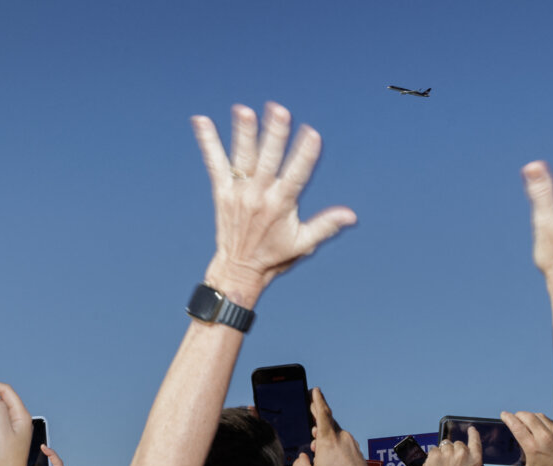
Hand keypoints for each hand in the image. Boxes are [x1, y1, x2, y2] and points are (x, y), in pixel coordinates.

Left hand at [193, 102, 356, 301]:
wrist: (238, 269)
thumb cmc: (275, 256)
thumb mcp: (304, 243)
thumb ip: (326, 225)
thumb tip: (351, 215)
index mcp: (281, 205)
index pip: (296, 175)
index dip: (305, 154)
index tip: (312, 133)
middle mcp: (259, 196)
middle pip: (268, 159)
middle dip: (274, 134)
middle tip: (279, 110)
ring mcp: (238, 192)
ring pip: (242, 157)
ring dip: (244, 132)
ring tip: (244, 110)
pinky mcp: (222, 191)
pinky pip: (214, 163)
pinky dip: (208, 141)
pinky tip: (201, 120)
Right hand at [291, 388, 385, 465]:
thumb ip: (299, 465)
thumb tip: (303, 458)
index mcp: (329, 440)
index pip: (323, 413)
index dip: (317, 400)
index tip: (315, 390)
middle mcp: (342, 438)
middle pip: (328, 423)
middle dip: (317, 418)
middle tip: (311, 409)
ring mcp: (351, 444)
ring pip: (334, 435)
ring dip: (324, 437)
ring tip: (315, 445)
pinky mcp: (356, 453)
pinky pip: (341, 444)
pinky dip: (332, 446)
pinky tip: (328, 458)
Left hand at [416, 428, 482, 465]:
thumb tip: (467, 459)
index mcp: (475, 461)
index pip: (476, 442)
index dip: (473, 434)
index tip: (471, 429)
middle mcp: (463, 454)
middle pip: (458, 444)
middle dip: (453, 450)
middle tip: (449, 464)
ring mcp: (449, 453)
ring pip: (444, 446)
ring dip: (442, 454)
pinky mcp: (435, 454)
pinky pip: (434, 450)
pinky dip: (432, 457)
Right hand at [501, 411, 552, 465]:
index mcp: (533, 447)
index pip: (517, 426)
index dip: (508, 418)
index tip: (504, 415)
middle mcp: (543, 436)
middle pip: (526, 416)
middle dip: (517, 415)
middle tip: (514, 417)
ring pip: (538, 415)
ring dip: (529, 416)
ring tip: (526, 421)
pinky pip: (548, 419)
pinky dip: (541, 420)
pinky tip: (539, 426)